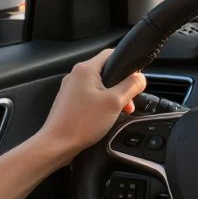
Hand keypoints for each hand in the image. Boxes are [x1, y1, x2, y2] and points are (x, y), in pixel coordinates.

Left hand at [39, 49, 146, 163]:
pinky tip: (104, 118)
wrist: (57, 144)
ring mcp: (70, 89)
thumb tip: (140, 78)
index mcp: (86, 69)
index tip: (135, 78)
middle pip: (106, 72)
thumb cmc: (81, 123)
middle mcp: (75, 75)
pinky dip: (100, 105)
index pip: (111, 54)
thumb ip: (131, 86)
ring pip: (98, 87)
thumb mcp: (115, 102)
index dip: (126, 64)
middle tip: (128, 103)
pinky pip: (90, 97)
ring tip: (117, 113)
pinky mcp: (68, 102)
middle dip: (121, 87)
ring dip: (112, 98)